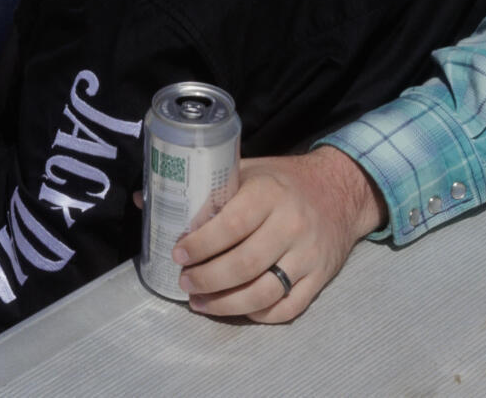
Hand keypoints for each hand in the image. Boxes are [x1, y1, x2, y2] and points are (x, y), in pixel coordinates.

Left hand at [175, 148, 384, 323]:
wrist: (342, 191)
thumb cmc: (283, 181)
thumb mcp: (247, 171)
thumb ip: (203, 188)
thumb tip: (143, 201)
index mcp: (269, 192)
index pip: (230, 225)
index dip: (200, 245)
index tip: (178, 255)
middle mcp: (292, 224)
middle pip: (243, 265)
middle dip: (206, 280)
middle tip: (185, 282)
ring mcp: (308, 255)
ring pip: (264, 292)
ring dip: (226, 305)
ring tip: (200, 303)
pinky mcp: (321, 278)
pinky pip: (287, 308)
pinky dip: (258, 314)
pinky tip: (237, 309)